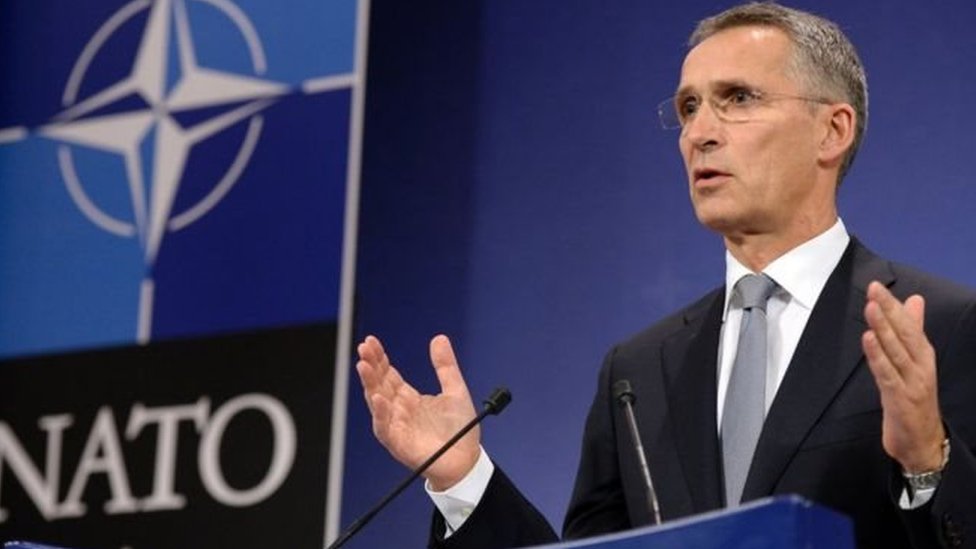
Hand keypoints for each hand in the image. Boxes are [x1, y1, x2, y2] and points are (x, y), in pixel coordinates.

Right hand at [355, 334, 480, 489]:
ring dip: (369, 384)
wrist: (467, 461)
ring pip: (376, 402)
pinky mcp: (399, 444)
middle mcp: (398, 410)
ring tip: (363, 365)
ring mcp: (397, 426)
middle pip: (379, 384)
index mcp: (409, 398)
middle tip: (364, 347)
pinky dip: (381, 414)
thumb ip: (445, 366)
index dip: (379, 358)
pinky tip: (378, 398)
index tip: (371, 341)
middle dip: (370, 365)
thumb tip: (439, 338)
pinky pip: (385, 428)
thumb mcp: (455, 390)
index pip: (388, 374)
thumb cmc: (460, 431)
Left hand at [862, 281, 945, 472]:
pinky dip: (877, 356)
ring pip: (896, 351)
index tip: (878, 286)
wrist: (923, 443)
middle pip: (904, 334)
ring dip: (883, 328)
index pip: (909, 326)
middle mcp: (920, 366)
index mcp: (923, 356)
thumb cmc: (915, 399)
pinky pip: (887, 374)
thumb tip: (915, 300)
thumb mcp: (914, 362)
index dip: (894, 306)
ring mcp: (911, 382)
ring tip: (871, 307)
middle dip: (889, 310)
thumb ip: (913, 331)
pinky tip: (868, 339)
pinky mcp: (900, 398)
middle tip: (874, 288)